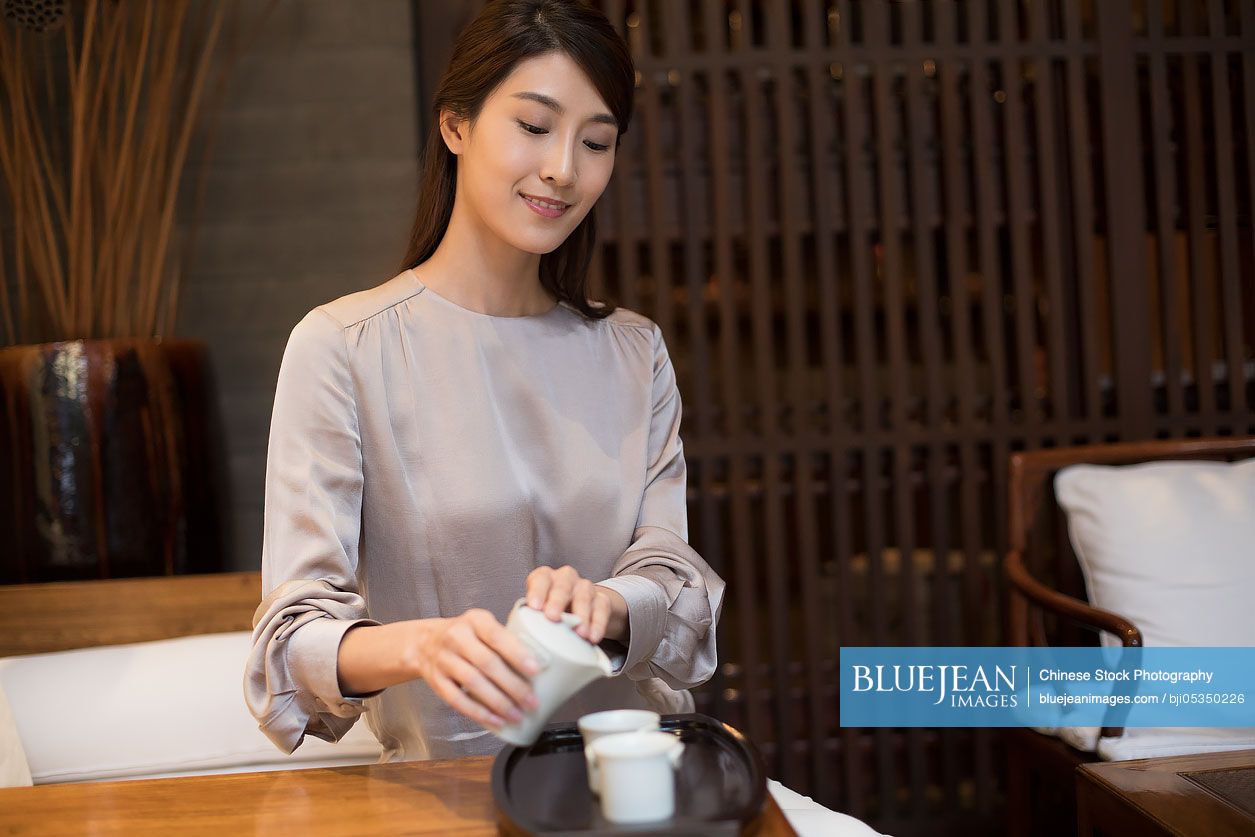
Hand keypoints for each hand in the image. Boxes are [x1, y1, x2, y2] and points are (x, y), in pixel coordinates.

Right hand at [406, 609, 541, 729]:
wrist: (424, 643)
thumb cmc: (466, 636)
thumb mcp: (483, 625)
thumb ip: (507, 638)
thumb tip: (547, 660)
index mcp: (475, 620)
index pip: (497, 636)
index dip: (517, 653)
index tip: (536, 670)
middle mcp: (457, 637)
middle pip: (487, 663)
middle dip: (513, 685)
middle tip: (532, 701)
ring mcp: (444, 659)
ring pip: (473, 683)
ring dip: (498, 702)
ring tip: (517, 715)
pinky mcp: (436, 681)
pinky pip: (457, 700)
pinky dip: (478, 713)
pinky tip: (495, 721)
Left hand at [525, 565, 627, 643]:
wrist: (577, 613)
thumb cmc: (548, 614)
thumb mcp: (535, 614)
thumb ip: (525, 622)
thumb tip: (516, 643)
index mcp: (544, 578)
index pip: (540, 579)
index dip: (537, 591)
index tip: (534, 607)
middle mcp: (565, 578)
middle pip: (562, 585)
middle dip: (557, 601)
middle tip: (553, 617)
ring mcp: (585, 587)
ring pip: (584, 596)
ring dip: (581, 615)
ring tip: (579, 633)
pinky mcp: (601, 600)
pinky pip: (601, 609)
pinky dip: (598, 624)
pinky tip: (593, 637)